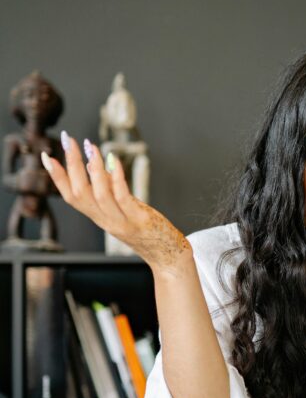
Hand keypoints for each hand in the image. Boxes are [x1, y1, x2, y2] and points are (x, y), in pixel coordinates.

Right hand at [41, 132, 190, 274]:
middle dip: (72, 166)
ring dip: (93, 169)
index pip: (70, 197)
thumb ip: (106, 191)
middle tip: (69, 142)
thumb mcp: (120, 209)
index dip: (57, 178)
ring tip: (91, 147)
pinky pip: (123, 198)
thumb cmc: (145, 229)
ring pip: (99, 195)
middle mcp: (105, 220)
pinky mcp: (138, 220)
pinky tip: (114, 162)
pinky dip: (116, 179)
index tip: (46, 157)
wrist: (166, 256)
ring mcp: (121, 221)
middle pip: (79, 193)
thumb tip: (92, 165)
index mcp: (98, 217)